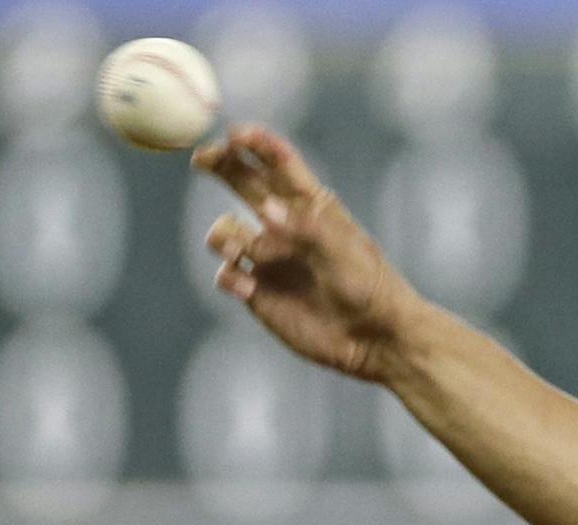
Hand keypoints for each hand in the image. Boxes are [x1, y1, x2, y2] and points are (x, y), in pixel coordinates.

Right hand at [193, 124, 421, 383]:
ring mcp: (268, 258)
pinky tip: (247, 288)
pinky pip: (227, 274)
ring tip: (242, 250)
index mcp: (310, 206)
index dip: (255, 143)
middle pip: (242, 182)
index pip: (278, 163)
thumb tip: (266, 209)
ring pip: (225, 230)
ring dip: (225, 235)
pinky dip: (229, 276)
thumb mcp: (344, 250)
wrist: (374, 338)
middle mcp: (284, 226)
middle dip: (221, 164)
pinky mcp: (257, 291)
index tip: (235, 134)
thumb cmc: (368, 287)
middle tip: (203, 159)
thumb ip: (306, 227)